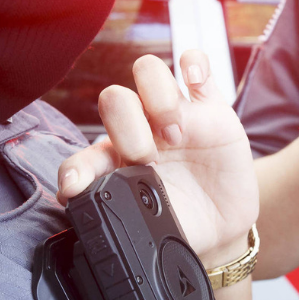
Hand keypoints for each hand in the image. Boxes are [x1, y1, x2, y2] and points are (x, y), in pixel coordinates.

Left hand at [57, 51, 256, 266]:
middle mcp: (139, 132)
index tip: (78, 189)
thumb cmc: (181, 225)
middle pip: (115, 99)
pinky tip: (194, 81)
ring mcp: (174, 116)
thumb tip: (98, 236)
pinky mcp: (210, 109)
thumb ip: (125, 228)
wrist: (222, 228)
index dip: (76, 169)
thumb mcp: (152, 233)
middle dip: (128, 128)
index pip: (83, 158)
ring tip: (177, 132)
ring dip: (158, 97)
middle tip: (149, 159)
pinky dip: (192, 63)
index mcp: (115, 165)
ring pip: (148, 71)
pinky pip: (195, 65)